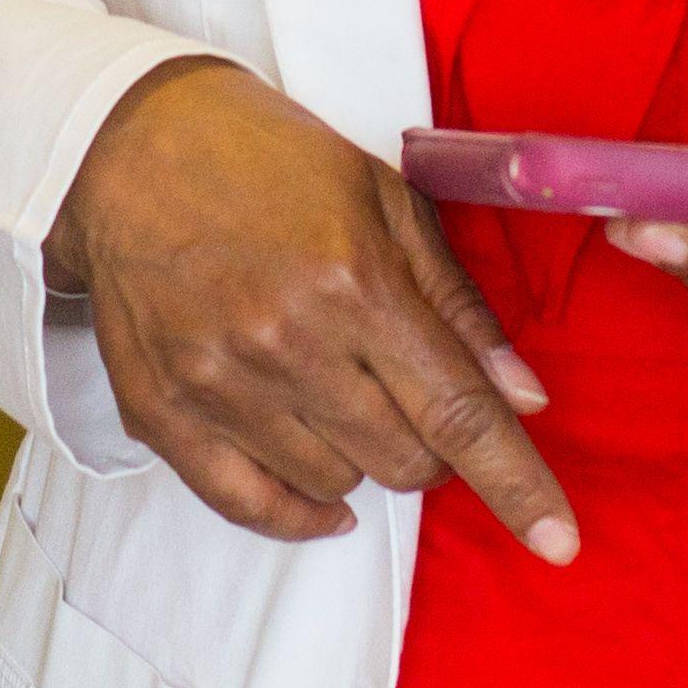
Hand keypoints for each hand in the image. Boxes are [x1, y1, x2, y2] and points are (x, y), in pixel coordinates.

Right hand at [42, 57, 573, 559]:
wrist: (127, 145)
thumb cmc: (271, 160)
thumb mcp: (385, 200)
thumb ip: (457, 305)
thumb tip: (522, 396)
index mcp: (353, 282)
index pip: (457, 412)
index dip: (517, 482)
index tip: (560, 541)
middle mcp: (285, 343)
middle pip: (403, 462)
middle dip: (431, 446)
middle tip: (408, 390)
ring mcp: (217, 385)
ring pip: (334, 487)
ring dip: (360, 459)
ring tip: (337, 391)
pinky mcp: (161, 412)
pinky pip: (247, 506)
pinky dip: (297, 513)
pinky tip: (319, 493)